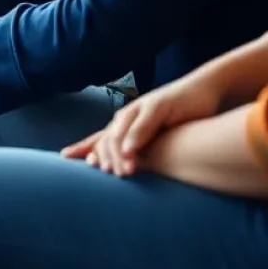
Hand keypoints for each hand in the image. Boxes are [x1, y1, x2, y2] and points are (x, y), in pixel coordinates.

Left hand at [62, 70, 224, 176]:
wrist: (202, 92)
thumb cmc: (180, 119)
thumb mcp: (159, 139)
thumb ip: (143, 153)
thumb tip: (127, 172)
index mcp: (126, 125)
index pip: (99, 138)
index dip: (83, 148)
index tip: (65, 160)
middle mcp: (129, 116)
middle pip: (106, 138)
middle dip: (103, 157)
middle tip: (105, 176)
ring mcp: (142, 109)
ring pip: (120, 131)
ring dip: (118, 152)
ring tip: (120, 172)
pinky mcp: (159, 105)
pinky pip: (144, 122)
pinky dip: (135, 137)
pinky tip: (131, 151)